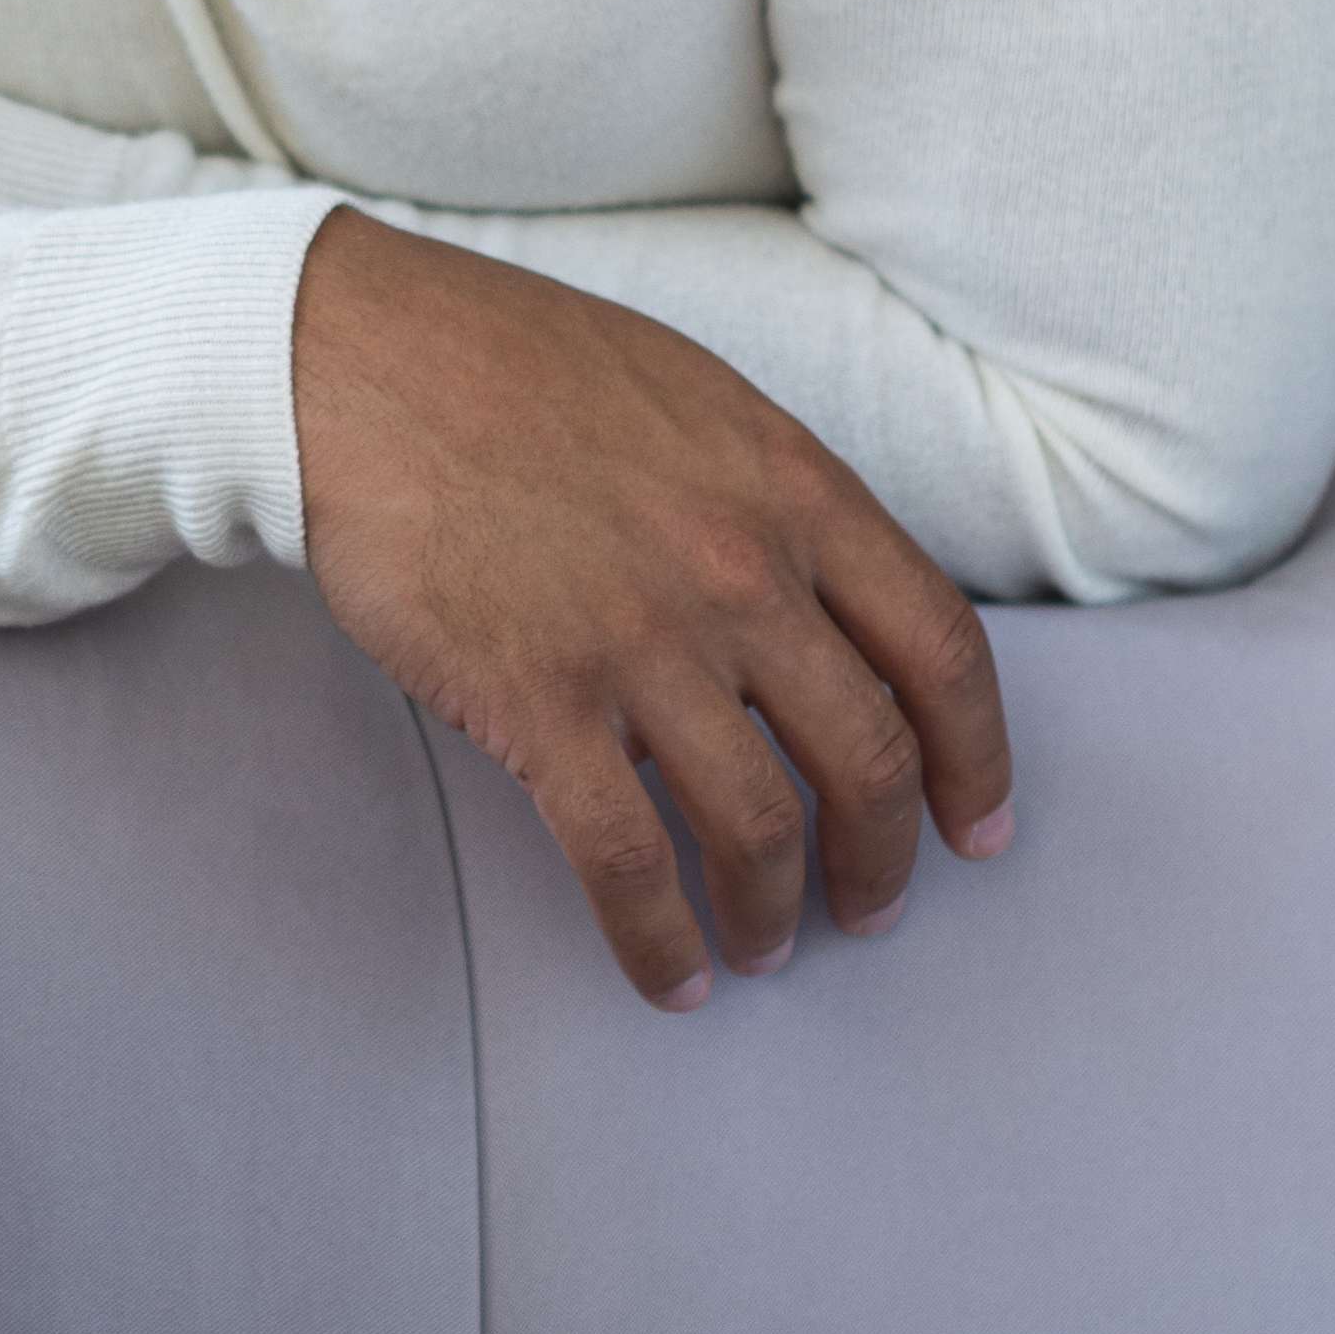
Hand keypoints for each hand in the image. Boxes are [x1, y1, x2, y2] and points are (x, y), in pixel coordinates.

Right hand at [289, 212, 1011, 1009]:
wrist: (360, 359)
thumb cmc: (512, 366)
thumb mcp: (695, 401)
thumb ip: (772, 503)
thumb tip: (816, 607)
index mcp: (795, 492)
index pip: (940, 649)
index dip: (974, 756)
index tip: (974, 822)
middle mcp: (743, 574)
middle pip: (866, 758)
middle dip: (881, 859)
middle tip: (870, 907)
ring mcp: (643, 643)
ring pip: (756, 826)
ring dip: (772, 914)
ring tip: (760, 949)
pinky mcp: (539, 701)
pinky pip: (626, 860)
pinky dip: (659, 940)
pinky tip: (667, 974)